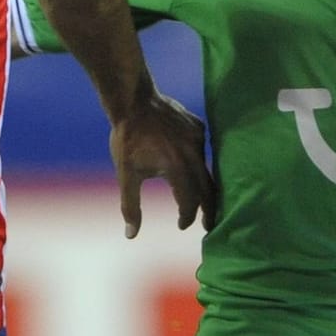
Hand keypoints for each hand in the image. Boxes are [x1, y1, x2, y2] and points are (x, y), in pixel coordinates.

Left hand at [109, 92, 214, 237]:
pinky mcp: (199, 127)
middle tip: (209, 224)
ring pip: (208, 169)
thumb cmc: (128, 139)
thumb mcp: (126, 174)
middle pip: (209, 190)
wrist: (134, 101)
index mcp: (177, 168)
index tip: (181, 225)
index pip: (189, 202)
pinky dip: (199, 161)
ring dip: (205, 186)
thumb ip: (131, 206)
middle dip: (209, 209)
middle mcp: (193, 155)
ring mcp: (199, 139)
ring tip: (203, 198)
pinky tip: (191, 166)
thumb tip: (131, 234)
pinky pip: (204, 149)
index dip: (186, 217)